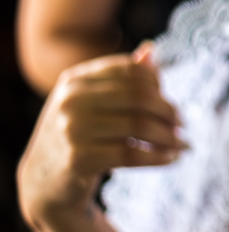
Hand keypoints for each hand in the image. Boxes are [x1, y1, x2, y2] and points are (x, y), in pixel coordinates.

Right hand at [17, 45, 185, 228]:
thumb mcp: (91, 102)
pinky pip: (132, 154)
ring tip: (182, 143)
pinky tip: (171, 158)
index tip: (170, 104)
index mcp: (75, 79)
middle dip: (169, 111)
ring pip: (139, 125)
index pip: (131, 70)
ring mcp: (72, 129)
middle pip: (140, 96)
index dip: (159, 85)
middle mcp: (71, 100)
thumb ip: (121, 77)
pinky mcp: (78, 159)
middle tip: (182, 124)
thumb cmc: (76, 136)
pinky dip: (159, 156)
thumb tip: (152, 48)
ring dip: (170, 136)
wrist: (43, 183)